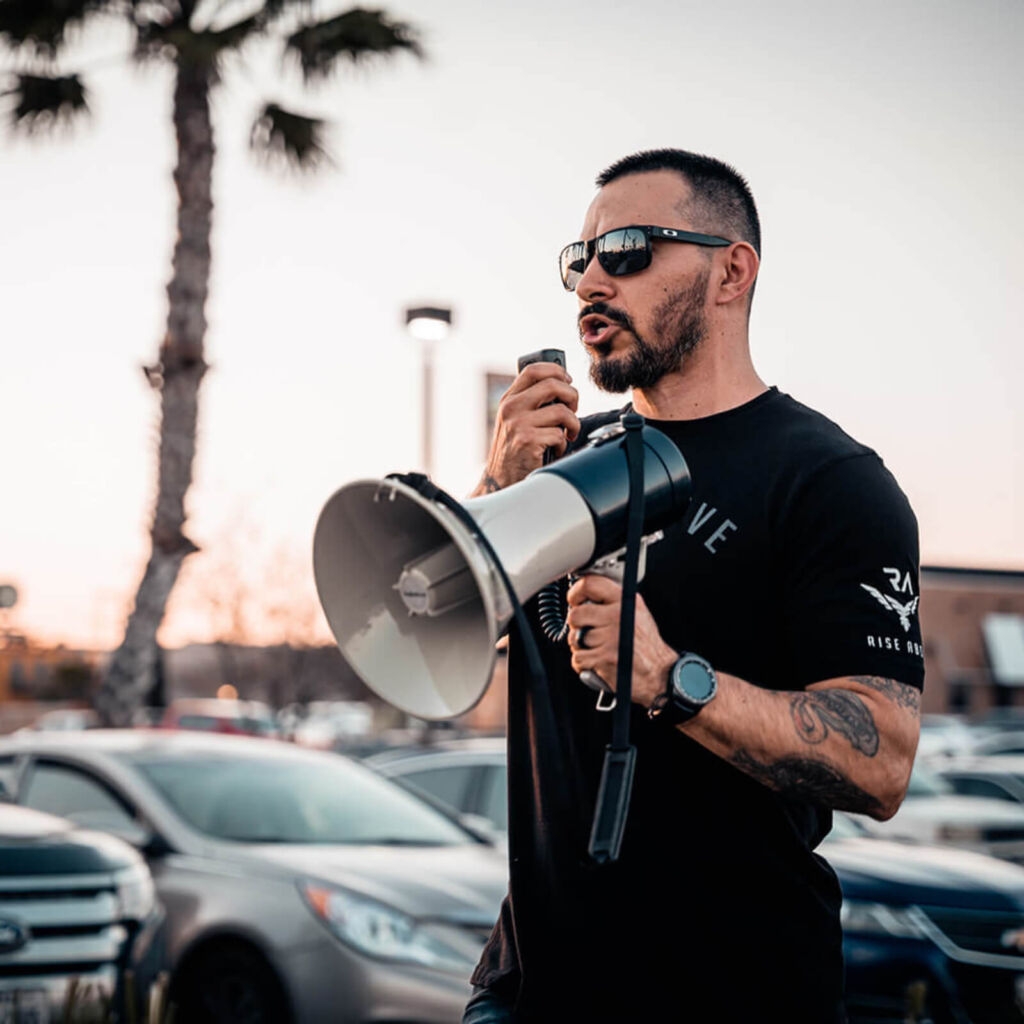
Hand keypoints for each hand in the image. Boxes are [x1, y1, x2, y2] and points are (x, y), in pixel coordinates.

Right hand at [475, 362, 578, 492]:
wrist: (500, 480)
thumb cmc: (515, 451)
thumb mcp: (515, 421)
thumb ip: (531, 403)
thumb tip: (562, 387)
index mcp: (509, 399)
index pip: (533, 370)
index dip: (557, 370)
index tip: (568, 381)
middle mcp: (511, 408)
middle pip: (553, 384)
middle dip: (572, 396)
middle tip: (574, 410)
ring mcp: (518, 424)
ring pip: (562, 411)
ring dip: (572, 424)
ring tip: (566, 435)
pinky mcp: (527, 441)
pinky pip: (559, 434)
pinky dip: (562, 444)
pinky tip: (554, 450)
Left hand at [565, 574, 676, 707]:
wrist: (660, 675)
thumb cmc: (648, 648)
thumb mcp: (637, 614)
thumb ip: (614, 602)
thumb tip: (585, 598)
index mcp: (626, 602)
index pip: (590, 584)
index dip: (575, 592)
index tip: (573, 600)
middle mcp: (618, 616)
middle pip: (576, 614)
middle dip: (576, 626)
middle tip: (586, 632)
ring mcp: (610, 637)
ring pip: (575, 638)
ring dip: (581, 647)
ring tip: (597, 650)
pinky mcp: (604, 658)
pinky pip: (578, 658)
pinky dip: (584, 665)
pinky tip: (597, 663)